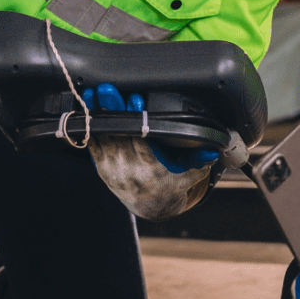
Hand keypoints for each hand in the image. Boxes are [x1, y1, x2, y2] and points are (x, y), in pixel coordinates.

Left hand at [82, 83, 219, 172]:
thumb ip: (199, 161)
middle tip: (108, 90)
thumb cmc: (172, 185)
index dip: (137, 119)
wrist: (152, 208)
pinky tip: (87, 110)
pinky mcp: (102, 169)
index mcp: (151, 170)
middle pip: (119, 135)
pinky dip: (89, 128)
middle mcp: (129, 170)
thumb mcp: (190, 176)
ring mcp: (113, 170)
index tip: (134, 100)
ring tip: (94, 93)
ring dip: (98, 115)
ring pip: (103, 138)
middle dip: (113, 111)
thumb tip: (212, 150)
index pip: (142, 140)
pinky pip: (94, 146)